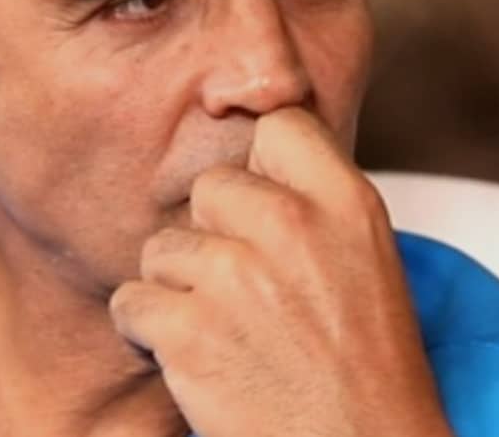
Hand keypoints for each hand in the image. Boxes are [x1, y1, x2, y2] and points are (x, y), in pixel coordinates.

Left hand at [109, 107, 452, 436]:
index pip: (277, 126)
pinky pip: (131, 300)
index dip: (260, 165)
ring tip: (224, 332)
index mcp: (346, 203)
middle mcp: (290, 226)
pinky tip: (193, 357)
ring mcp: (235, 276)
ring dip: (179, 289)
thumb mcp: (367, 261)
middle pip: (208, 188)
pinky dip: (148, 332)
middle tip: (245, 290)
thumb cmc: (366, 371)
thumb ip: (313, 203)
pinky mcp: (188, 330)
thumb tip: (251, 160)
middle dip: (214, 235)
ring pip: (162, 247)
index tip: (258, 200)